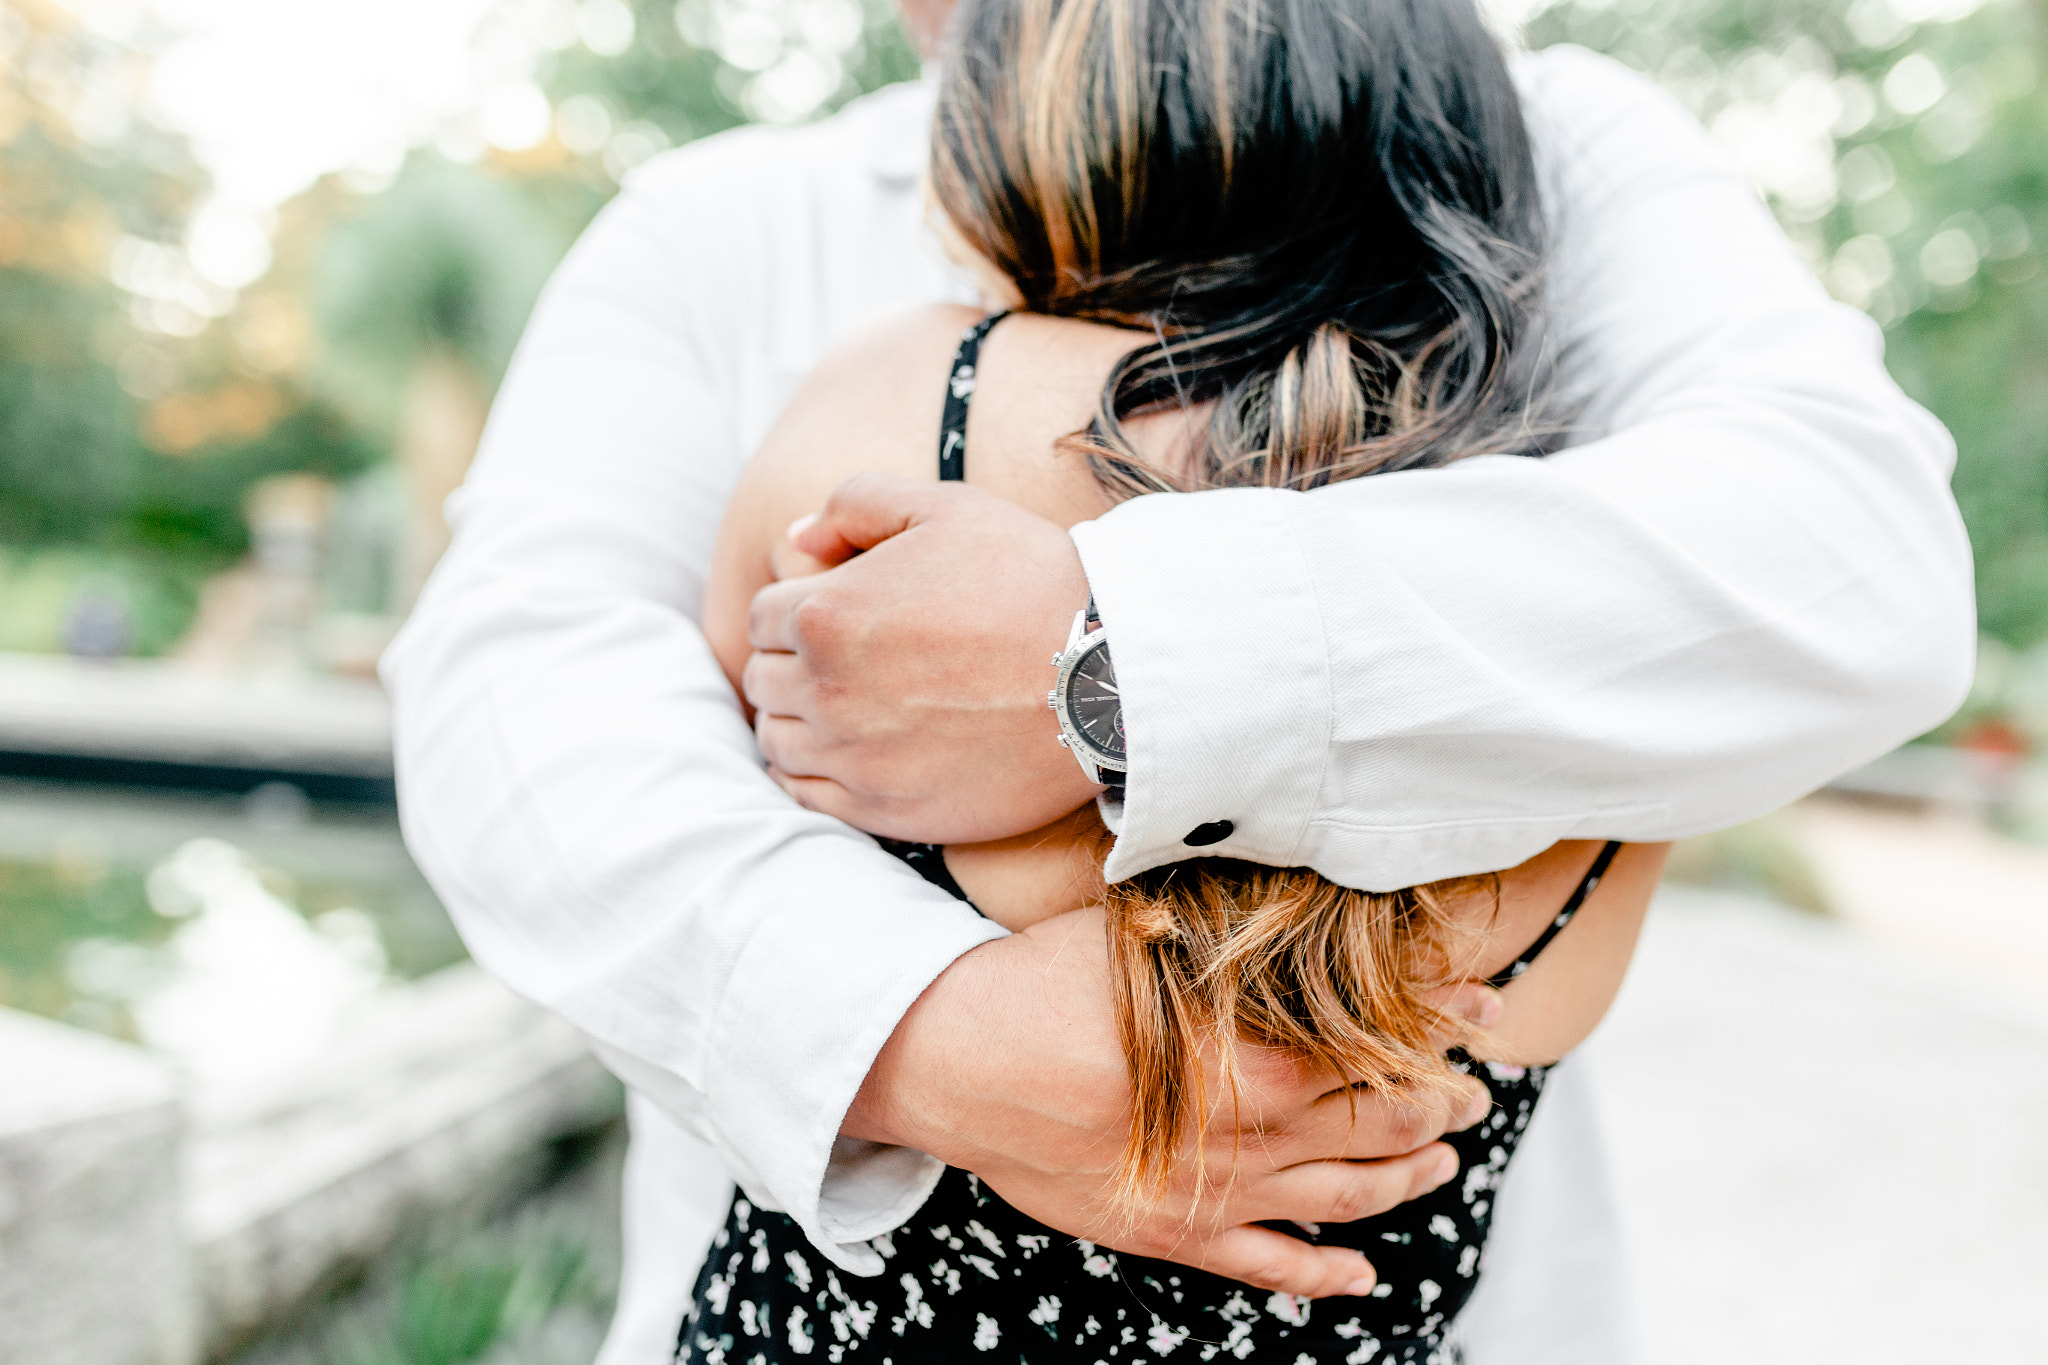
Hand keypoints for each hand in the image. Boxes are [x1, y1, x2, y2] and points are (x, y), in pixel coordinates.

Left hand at [744, 471, 1100, 843]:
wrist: (1106, 676)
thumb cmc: (1030, 580)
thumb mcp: (945, 507)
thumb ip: (855, 504)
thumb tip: (795, 537)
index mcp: (826, 613)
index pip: (761, 617)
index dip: (795, 608)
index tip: (837, 613)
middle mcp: (825, 691)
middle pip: (763, 679)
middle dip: (792, 661)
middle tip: (846, 657)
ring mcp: (853, 757)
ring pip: (776, 740)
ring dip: (796, 719)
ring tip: (845, 705)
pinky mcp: (884, 809)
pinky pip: (805, 796)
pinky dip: (810, 772)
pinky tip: (847, 752)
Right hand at [844, 908, 1499, 1298]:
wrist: (950, 1062)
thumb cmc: (1040, 986)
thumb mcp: (1142, 935)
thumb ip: (1228, 932)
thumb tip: (1303, 901)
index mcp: (1247, 1056)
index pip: (1376, 1044)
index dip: (1438, 1026)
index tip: (1480, 1010)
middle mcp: (1245, 1134)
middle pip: (1377, 1123)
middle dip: (1438, 1103)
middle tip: (1470, 1086)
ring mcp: (1211, 1194)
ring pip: (1342, 1197)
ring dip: (1406, 1179)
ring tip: (1445, 1158)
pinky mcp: (1172, 1235)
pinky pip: (1267, 1268)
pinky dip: (1323, 1275)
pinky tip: (1362, 1273)